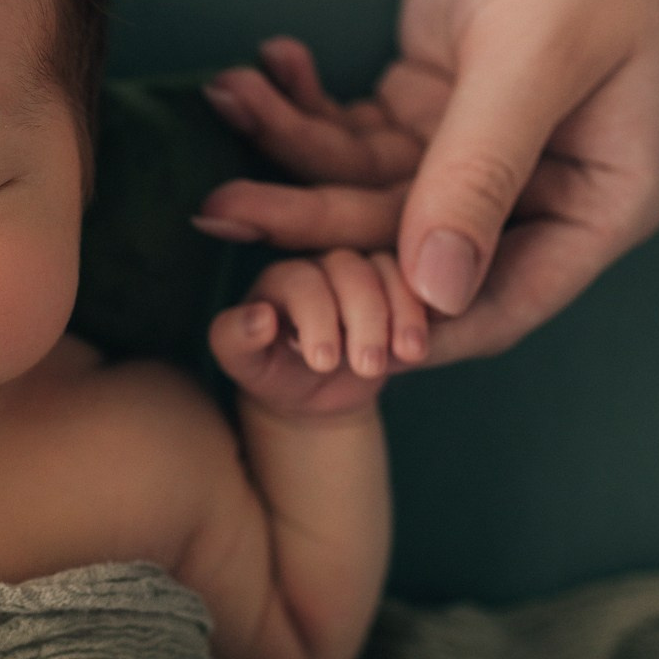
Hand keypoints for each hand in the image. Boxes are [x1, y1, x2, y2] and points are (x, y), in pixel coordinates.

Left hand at [195, 0, 658, 363]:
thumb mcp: (531, 59)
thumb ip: (477, 176)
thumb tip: (432, 294)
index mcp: (598, 204)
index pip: (496, 303)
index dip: (402, 320)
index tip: (308, 318)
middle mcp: (540, 190)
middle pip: (407, 244)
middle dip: (310, 222)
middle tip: (219, 206)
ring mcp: (478, 147)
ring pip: (363, 187)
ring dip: (290, 148)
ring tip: (228, 101)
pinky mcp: (428, 100)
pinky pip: (350, 132)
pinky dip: (302, 105)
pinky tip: (258, 69)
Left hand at [209, 249, 428, 421]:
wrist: (316, 393)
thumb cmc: (273, 373)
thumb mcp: (245, 365)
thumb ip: (235, 341)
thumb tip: (260, 317)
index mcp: (282, 278)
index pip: (301, 281)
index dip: (315, 317)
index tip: (322, 361)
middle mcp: (323, 265)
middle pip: (349, 268)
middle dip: (363, 315)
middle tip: (365, 365)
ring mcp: (365, 273)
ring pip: (388, 270)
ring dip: (400, 311)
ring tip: (404, 355)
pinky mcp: (398, 289)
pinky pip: (418, 284)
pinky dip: (424, 312)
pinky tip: (419, 346)